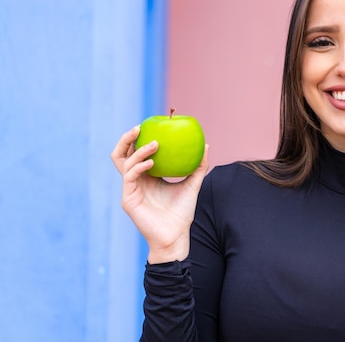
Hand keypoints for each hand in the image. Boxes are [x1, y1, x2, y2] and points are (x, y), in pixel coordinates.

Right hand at [110, 125, 209, 263]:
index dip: (138, 137)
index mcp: (147, 176)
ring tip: (154, 144)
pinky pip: (129, 177)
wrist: (176, 236)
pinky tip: (152, 162)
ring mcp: (130, 189)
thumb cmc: (182, 213)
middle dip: (126, 138)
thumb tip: (206, 145)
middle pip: (122, 154)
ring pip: (123, 162)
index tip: (151, 124)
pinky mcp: (128, 199)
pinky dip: (139, 166)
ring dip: (137, 150)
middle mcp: (136, 180)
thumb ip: (198, 166)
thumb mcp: (192, 184)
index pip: (136, 152)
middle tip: (140, 127)